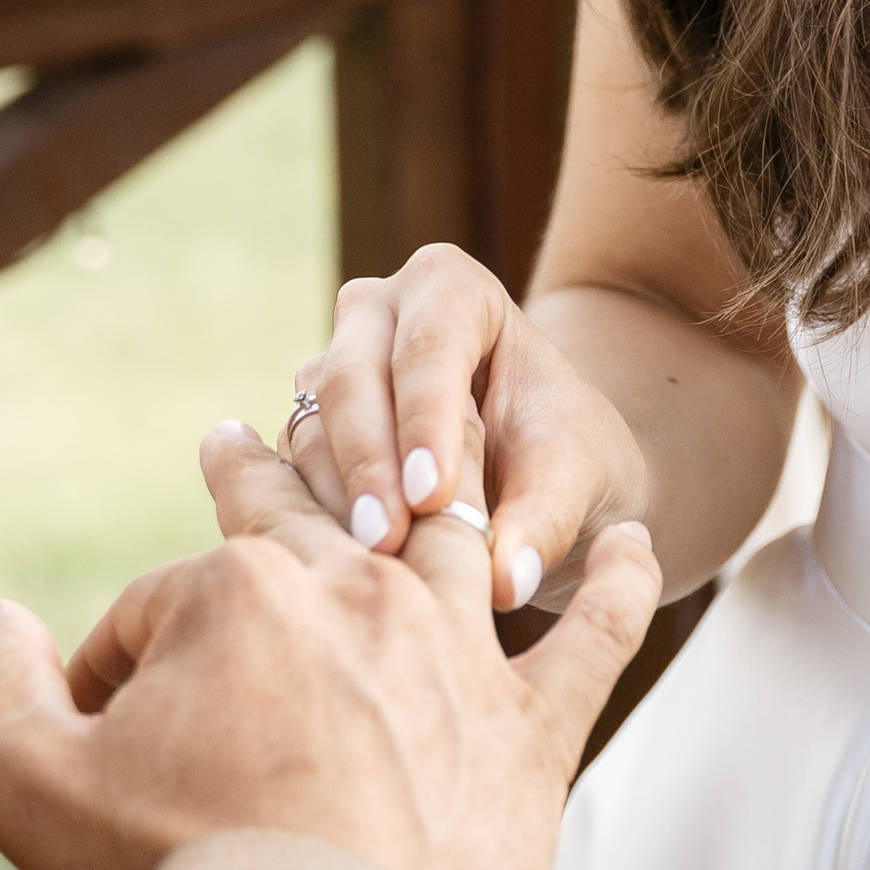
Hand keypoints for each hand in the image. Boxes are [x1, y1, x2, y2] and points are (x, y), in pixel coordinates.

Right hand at [0, 414, 660, 869]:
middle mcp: (357, 596)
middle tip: (245, 438)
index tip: (105, 732)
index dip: (119, 667)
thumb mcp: (33, 787)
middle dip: (264, 483)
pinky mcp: (533, 732)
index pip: (161, 604)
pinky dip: (621, 587)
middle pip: (307, 524)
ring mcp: (456, 657)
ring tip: (433, 463)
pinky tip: (640, 544)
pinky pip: (595, 638)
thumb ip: (1, 688)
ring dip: (436, 495)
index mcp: (236, 598)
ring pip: (448, 545)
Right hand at [281, 245, 651, 619]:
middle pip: (353, 376)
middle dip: (370, 462)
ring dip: (338, 499)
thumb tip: (507, 581)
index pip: (430, 342)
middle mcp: (377, 314)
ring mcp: (332, 372)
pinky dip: (318, 521)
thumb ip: (546, 519)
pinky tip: (346, 570)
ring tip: (371, 563)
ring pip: (313, 427)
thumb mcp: (577, 477)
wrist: (543, 474)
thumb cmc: (566, 453)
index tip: (433, 496)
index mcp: (451, 288)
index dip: (426, 417)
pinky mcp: (307, 435)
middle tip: (387, 540)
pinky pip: (292, 474)